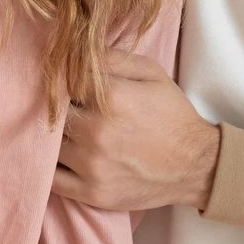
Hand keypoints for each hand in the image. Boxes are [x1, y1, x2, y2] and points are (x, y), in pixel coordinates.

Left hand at [54, 51, 221, 212]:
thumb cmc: (172, 115)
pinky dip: (48, 167)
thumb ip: (112, 57)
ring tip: (66, 131)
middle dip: (55, 107)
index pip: (62, 79)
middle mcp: (97, 132)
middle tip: (65, 106)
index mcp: (112, 98)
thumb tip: (74, 51)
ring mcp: (92, 166)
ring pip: (47, 145)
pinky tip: (59, 157)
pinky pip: (51, 179)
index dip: (62, 78)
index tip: (65, 81)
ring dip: (51, 136)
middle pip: (51, 112)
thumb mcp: (151, 73)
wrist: (196, 166)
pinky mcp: (92, 193)